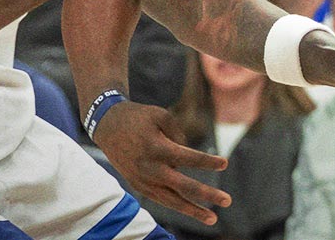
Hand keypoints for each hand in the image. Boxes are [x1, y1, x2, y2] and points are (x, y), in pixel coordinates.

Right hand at [93, 100, 230, 224]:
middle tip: (227, 201)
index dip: (207, 162)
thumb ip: (179, 134)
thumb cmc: (138, 117)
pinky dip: (177, 205)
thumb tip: (188, 158)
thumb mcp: (160, 115)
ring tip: (213, 219)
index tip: (225, 163)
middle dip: (207, 195)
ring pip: (171, 200)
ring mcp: (142, 180)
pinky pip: (161, 199)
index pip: (188, 158)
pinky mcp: (137, 186)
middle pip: (183, 186)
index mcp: (156, 148)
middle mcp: (150, 168)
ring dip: (193, 210)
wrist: (107, 126)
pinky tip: (193, 210)